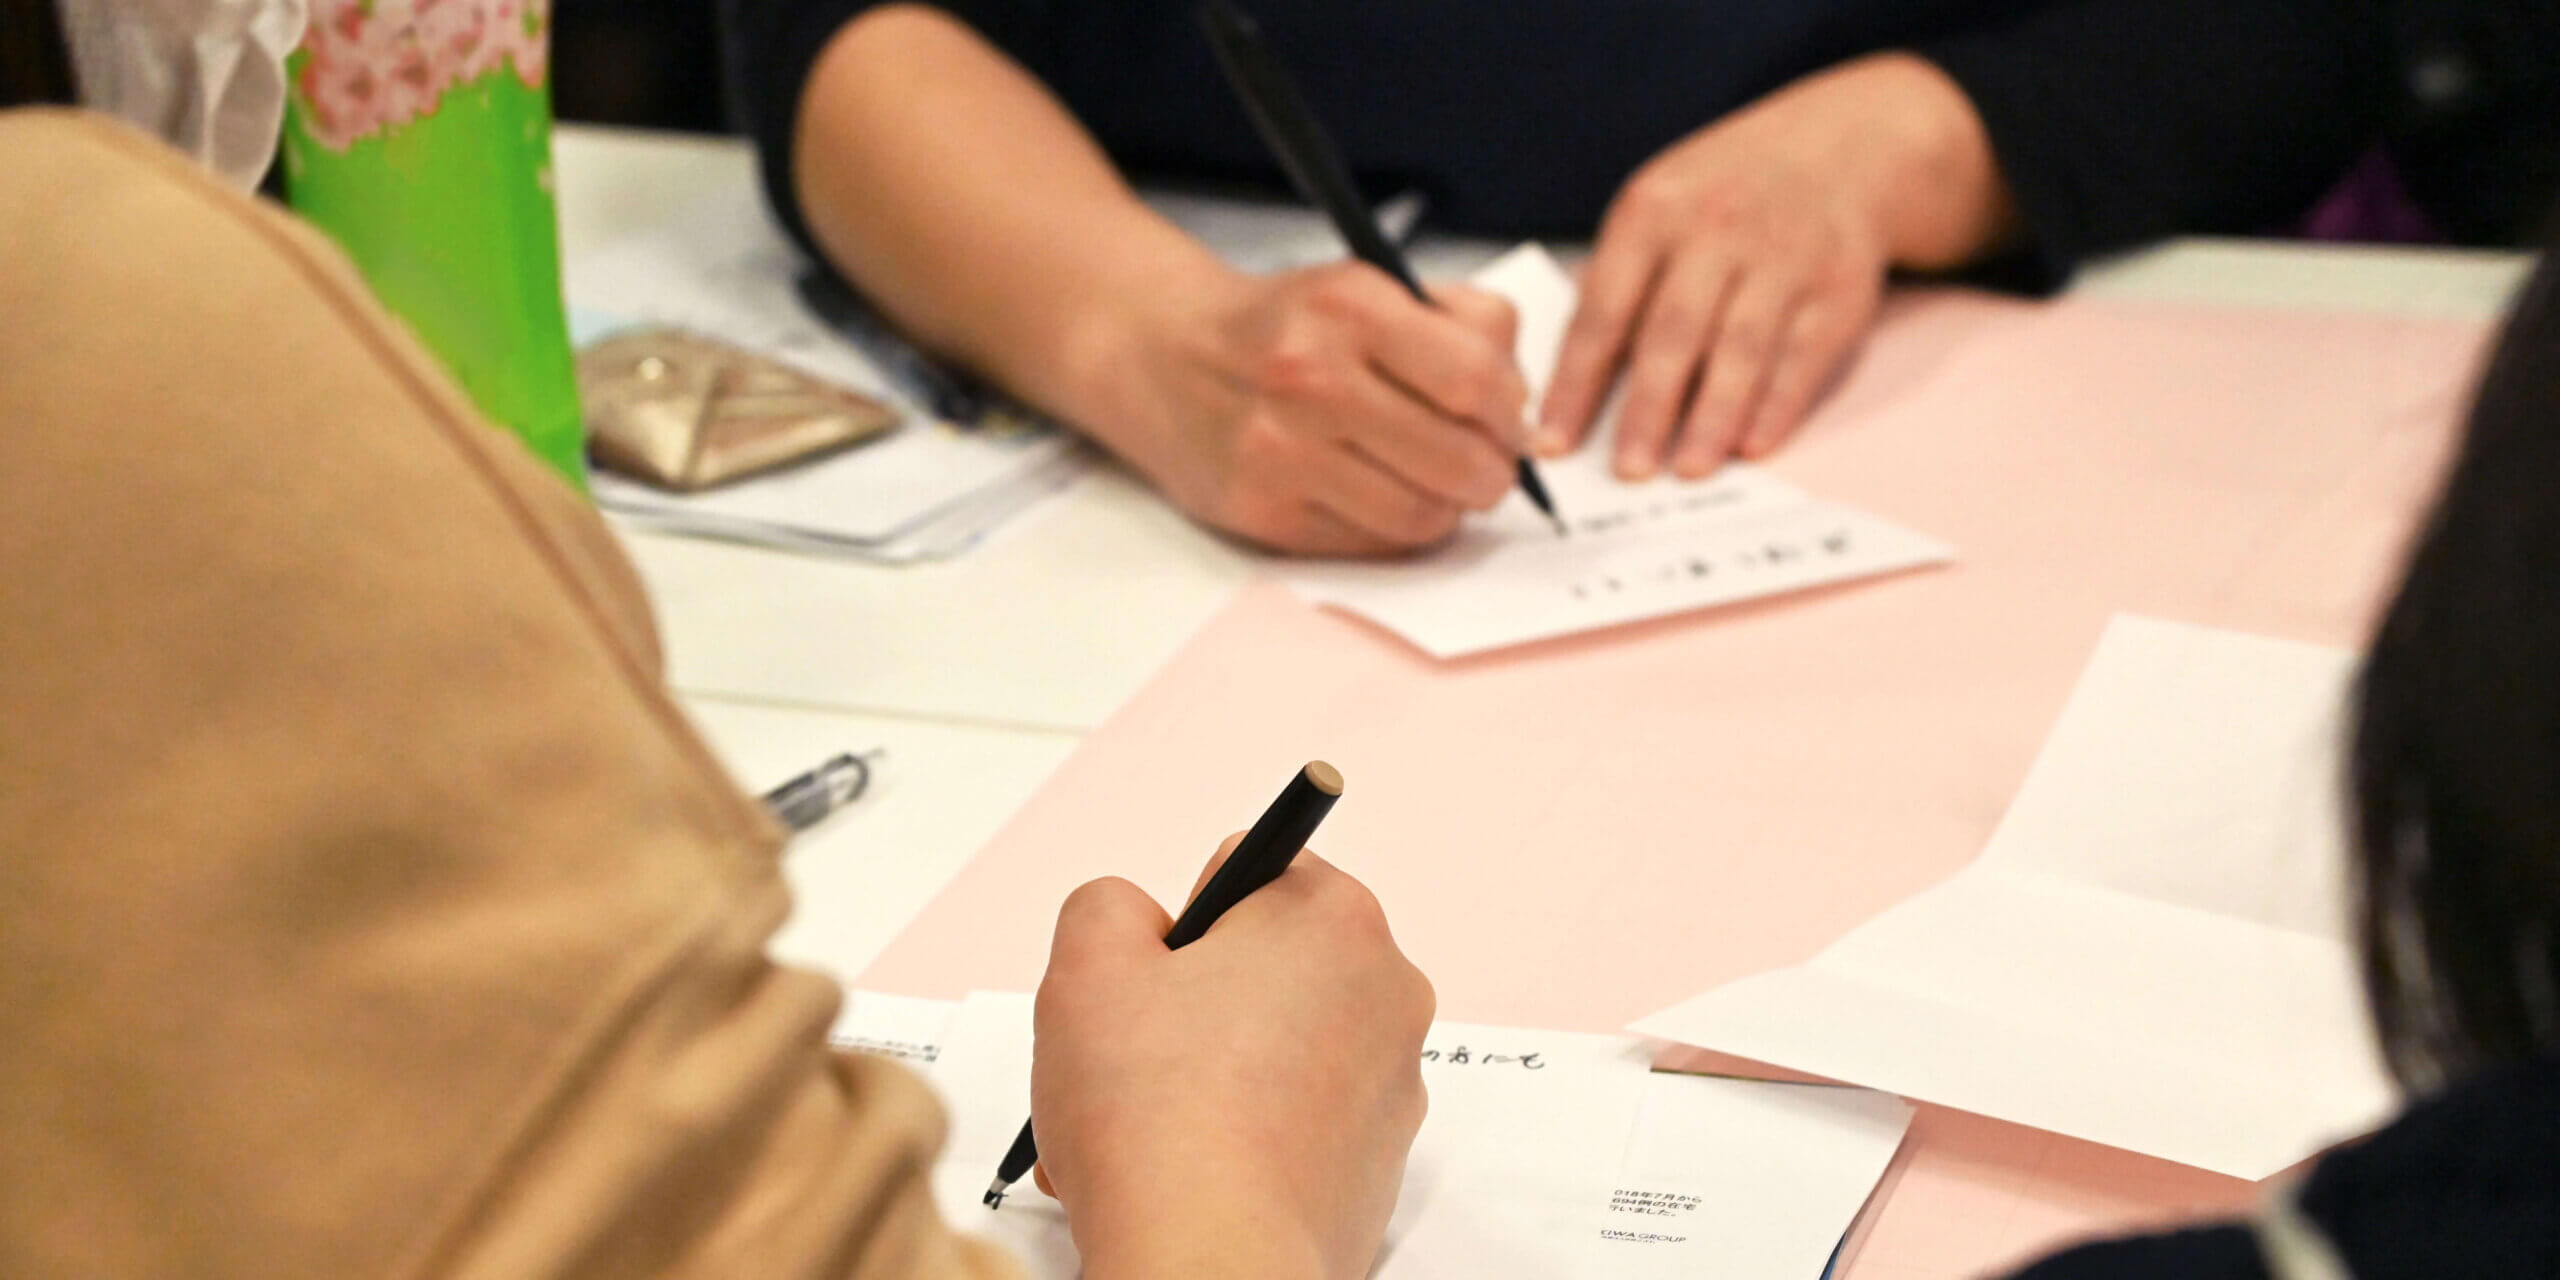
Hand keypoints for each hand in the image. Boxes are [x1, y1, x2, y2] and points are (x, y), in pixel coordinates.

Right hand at [1030, 841, 1434, 1279]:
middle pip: (1269, 966)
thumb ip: (1108, 904)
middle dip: (1197, 1004)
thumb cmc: (1158, 1120)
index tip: (1160, 976)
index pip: (1253, 874)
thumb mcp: (1088, 964)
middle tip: (1138, 1053)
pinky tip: (1182, 1171)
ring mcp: (1392, 1086)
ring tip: (1144, 1127)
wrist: (1211, 1263)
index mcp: (1334, 919)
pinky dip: (1243, 1137)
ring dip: (1208, 1075)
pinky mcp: (1378, 1166)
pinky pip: (1296, 1123)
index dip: (1187, 923)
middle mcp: (1387, 993)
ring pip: (1276, 1050)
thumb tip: (1136, 922)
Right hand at [1112, 261, 1530, 555]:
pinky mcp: (1262, 511)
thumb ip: (1462, 325)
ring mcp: (1282, 451)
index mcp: (1350, 306)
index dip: (1511, 413)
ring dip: (1448, 508)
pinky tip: (1380, 495)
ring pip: (1423, 515)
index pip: (1477, 379)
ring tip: (1433, 483)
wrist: (1161, 356)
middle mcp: (1312, 378)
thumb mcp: (1369, 287)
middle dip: (1492, 472)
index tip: (1508, 420)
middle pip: (1460, 459)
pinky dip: (1396, 528)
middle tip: (1483, 465)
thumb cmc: (1286, 327)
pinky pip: (1373, 544)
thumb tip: (1526, 416)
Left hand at [1538, 53, 2012, 479]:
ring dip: (1713, 416)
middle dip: (1647, 408)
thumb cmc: (1721, 197)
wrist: (1836, 149)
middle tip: (1627, 470)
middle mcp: (1719, 229)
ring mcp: (1785, 257)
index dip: (1576, 382)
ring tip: (1689, 469)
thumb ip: (1617, 284)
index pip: (1604, 310)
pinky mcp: (1839, 288)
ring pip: (1742, 349)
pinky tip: (1753, 445)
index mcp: (1653, 212)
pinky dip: (1777, 405)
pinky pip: (1802, 357)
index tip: (1553, 441)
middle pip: (1675, 332)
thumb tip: (1572, 385)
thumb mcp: (1657, 208)